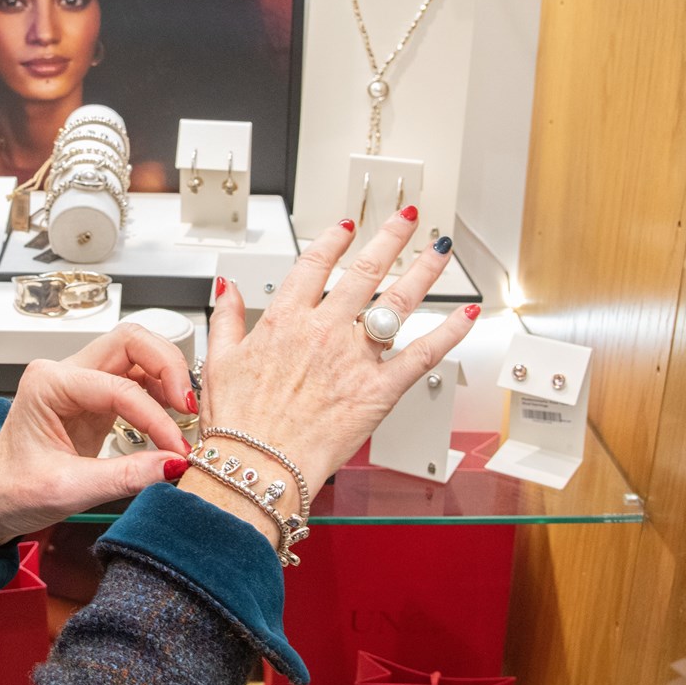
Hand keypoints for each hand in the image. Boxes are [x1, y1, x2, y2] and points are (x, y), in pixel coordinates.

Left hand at [0, 323, 197, 546]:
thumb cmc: (12, 489)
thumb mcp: (68, 490)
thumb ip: (124, 476)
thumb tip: (173, 465)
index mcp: (48, 383)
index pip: (118, 386)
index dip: (154, 416)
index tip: (177, 447)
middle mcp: (64, 372)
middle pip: (131, 341)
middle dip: (167, 366)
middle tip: (189, 406)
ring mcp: (81, 381)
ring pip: (137, 353)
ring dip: (167, 375)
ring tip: (185, 413)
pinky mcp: (95, 398)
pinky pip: (136, 378)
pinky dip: (159, 391)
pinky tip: (171, 416)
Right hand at [196, 208, 477, 504]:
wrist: (258, 464)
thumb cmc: (239, 423)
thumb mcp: (219, 361)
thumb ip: (227, 318)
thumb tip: (228, 289)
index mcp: (285, 321)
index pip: (315, 264)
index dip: (333, 239)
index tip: (346, 225)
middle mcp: (324, 330)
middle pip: (365, 270)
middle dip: (389, 238)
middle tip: (405, 220)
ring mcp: (355, 357)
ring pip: (398, 302)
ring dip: (424, 270)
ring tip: (440, 248)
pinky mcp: (380, 390)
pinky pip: (423, 354)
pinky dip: (449, 332)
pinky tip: (466, 316)